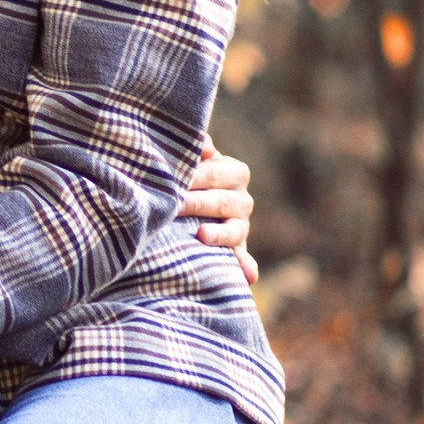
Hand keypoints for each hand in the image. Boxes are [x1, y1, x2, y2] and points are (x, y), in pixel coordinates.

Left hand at [183, 144, 257, 285]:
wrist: (187, 201)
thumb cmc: (186, 174)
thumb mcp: (193, 158)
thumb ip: (197, 148)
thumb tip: (205, 147)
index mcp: (234, 172)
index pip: (215, 172)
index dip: (195, 175)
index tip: (175, 179)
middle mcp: (242, 199)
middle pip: (222, 201)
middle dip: (198, 203)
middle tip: (176, 206)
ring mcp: (241, 226)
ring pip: (234, 230)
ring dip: (220, 235)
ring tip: (201, 236)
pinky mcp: (237, 249)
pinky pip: (244, 259)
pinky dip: (246, 268)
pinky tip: (248, 276)